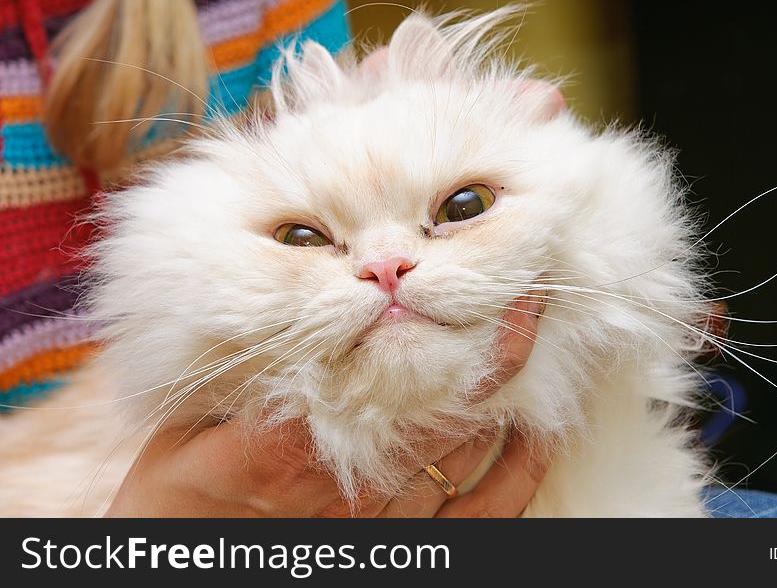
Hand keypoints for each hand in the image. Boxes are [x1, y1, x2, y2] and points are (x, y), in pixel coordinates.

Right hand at [105, 294, 546, 516]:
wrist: (194, 570)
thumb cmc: (186, 494)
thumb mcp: (187, 425)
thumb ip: (242, 373)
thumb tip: (310, 307)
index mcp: (288, 447)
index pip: (375, 376)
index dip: (432, 323)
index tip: (463, 272)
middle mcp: (350, 488)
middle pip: (441, 406)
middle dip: (489, 342)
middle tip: (525, 284)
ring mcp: (386, 523)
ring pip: (467, 447)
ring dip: (506, 386)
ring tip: (532, 324)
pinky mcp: (405, 548)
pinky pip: (482, 512)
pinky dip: (520, 469)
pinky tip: (537, 427)